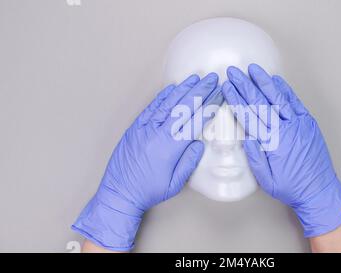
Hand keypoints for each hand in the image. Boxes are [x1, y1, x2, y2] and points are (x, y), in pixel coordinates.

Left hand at [72, 73, 222, 250]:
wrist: (120, 193)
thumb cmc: (148, 191)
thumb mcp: (175, 183)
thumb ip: (189, 162)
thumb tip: (198, 144)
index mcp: (170, 147)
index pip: (195, 121)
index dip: (209, 106)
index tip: (218, 95)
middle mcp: (158, 134)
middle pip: (183, 107)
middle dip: (199, 91)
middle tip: (211, 79)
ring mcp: (145, 128)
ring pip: (167, 103)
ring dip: (183, 89)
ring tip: (195, 79)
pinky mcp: (135, 128)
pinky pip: (151, 108)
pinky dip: (162, 96)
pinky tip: (172, 88)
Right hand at [223, 64, 340, 236]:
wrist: (319, 190)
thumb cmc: (292, 187)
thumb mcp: (266, 180)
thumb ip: (255, 158)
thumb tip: (246, 138)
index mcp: (272, 143)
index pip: (249, 116)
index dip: (237, 100)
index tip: (228, 87)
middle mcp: (286, 130)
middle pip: (261, 102)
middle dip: (245, 85)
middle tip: (234, 72)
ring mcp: (299, 124)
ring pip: (278, 98)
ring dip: (264, 82)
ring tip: (253, 69)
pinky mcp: (309, 123)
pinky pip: (295, 103)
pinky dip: (285, 90)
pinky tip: (276, 80)